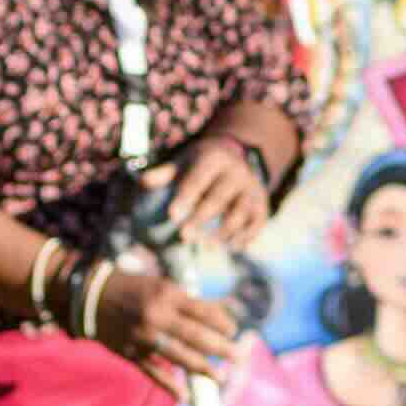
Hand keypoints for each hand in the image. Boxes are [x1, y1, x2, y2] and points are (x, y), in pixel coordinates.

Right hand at [95, 256, 253, 396]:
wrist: (92, 298)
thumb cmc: (135, 289)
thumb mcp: (162, 286)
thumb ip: (187, 302)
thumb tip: (220, 317)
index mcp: (167, 296)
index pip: (203, 312)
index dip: (222, 323)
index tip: (234, 331)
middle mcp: (157, 316)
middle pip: (196, 336)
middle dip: (221, 348)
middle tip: (239, 357)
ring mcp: (143, 337)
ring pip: (179, 357)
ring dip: (203, 369)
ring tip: (221, 378)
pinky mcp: (131, 353)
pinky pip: (153, 372)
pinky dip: (169, 386)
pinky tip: (185, 396)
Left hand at [157, 114, 282, 249]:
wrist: (235, 157)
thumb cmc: (199, 165)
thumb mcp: (182, 163)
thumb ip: (164, 174)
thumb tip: (143, 182)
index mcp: (214, 158)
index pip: (199, 179)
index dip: (186, 196)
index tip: (172, 215)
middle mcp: (237, 172)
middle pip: (219, 198)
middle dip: (201, 218)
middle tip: (184, 237)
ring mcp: (252, 188)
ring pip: (240, 212)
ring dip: (224, 232)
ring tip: (206, 248)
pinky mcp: (262, 204)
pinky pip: (257, 223)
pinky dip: (246, 237)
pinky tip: (231, 248)